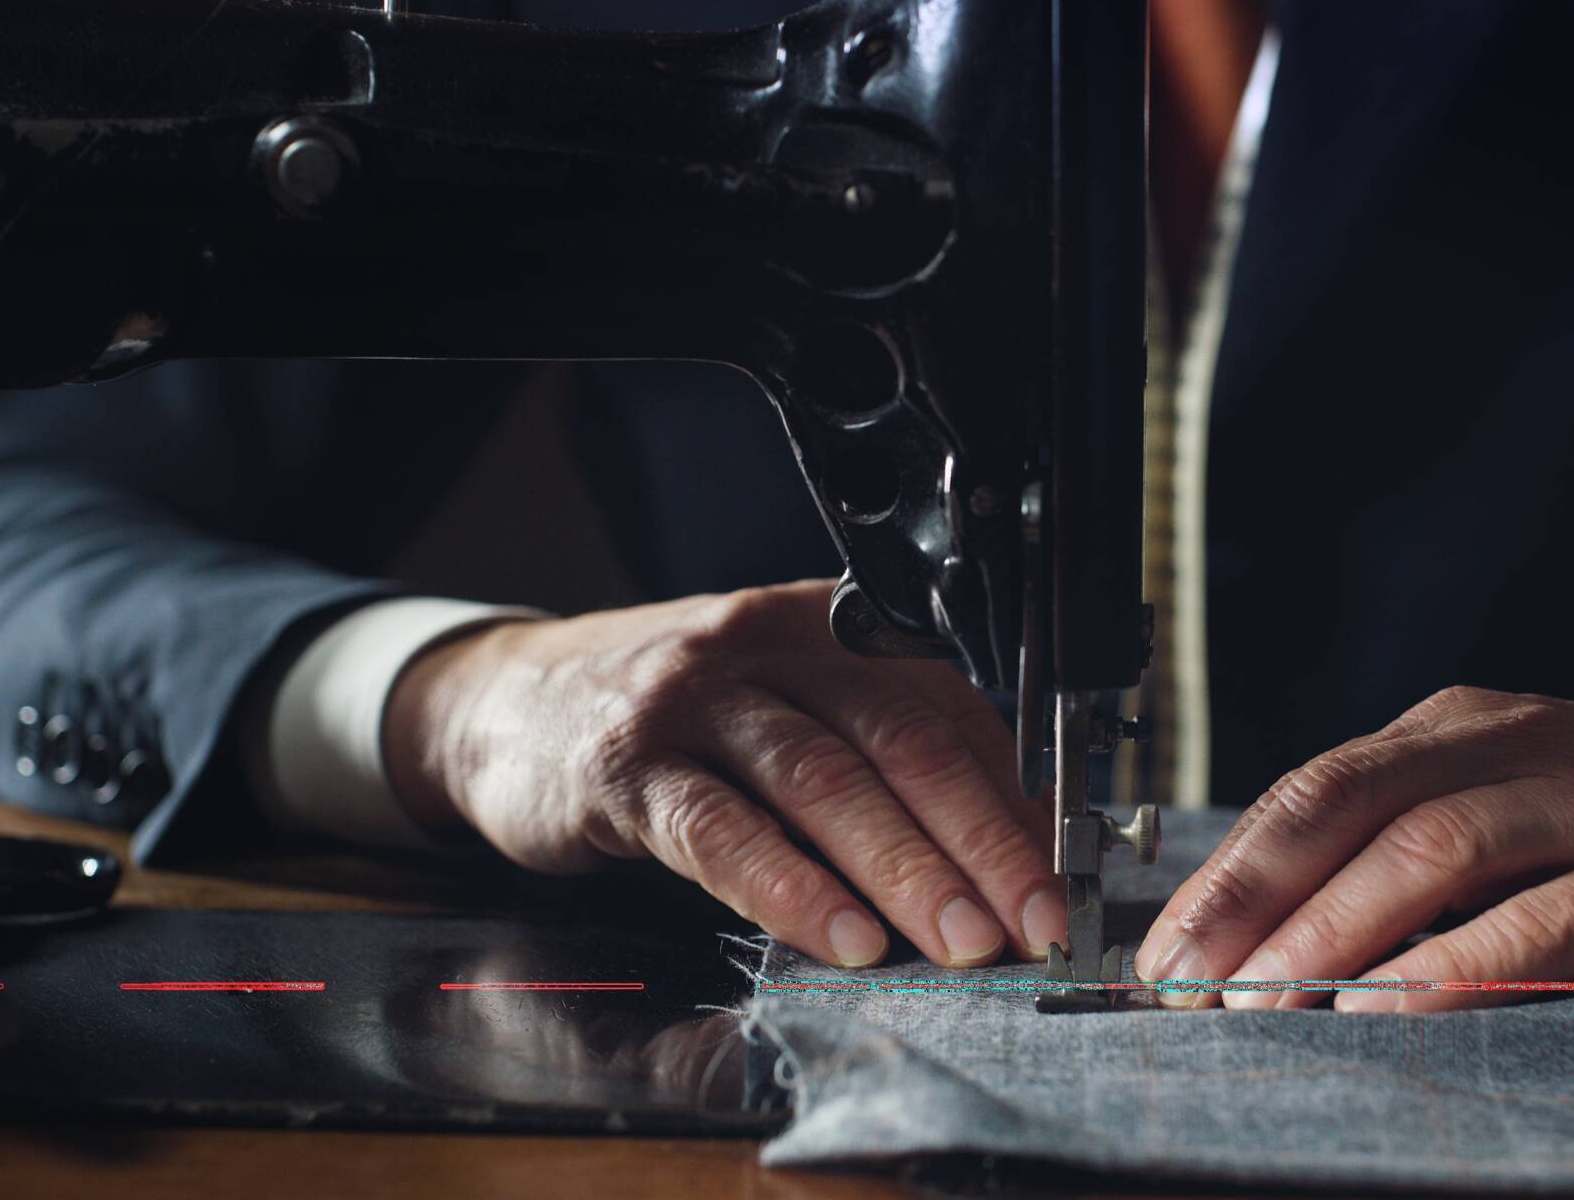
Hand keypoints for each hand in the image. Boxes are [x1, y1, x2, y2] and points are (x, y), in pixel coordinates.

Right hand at [382, 580, 1062, 968]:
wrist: (512, 701)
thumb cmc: (677, 722)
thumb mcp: (791, 714)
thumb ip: (884, 766)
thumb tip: (1004, 855)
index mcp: (836, 631)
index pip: (951, 713)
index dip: (1015, 804)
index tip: (1061, 887)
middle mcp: (774, 646)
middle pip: (902, 743)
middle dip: (980, 843)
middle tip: (1032, 927)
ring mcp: (698, 700)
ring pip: (823, 782)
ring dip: (903, 870)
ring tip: (960, 943)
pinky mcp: (628, 765)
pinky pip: (721, 829)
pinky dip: (788, 887)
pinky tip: (839, 938)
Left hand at [1134, 687, 1573, 1011]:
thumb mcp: (1530, 803)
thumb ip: (1427, 846)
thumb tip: (1289, 933)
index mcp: (1465, 728)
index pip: (1313, 789)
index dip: (1229, 871)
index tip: (1163, 954)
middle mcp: (1511, 745)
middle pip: (1341, 806)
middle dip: (1246, 901)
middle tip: (1180, 987)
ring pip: (1421, 853)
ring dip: (1327, 934)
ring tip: (1260, 1007)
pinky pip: (1533, 917)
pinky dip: (1450, 967)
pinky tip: (1389, 1012)